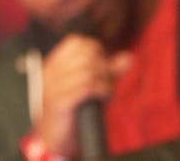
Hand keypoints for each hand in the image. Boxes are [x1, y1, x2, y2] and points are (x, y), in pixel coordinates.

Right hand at [32, 33, 132, 156]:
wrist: (53, 137)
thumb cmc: (73, 111)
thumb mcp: (89, 87)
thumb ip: (107, 71)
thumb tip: (128, 57)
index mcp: (54, 64)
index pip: (76, 42)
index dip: (95, 50)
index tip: (102, 67)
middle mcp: (51, 72)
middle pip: (85, 54)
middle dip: (103, 66)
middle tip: (106, 81)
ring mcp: (53, 86)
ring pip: (88, 70)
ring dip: (105, 81)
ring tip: (105, 92)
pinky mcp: (59, 102)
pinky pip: (86, 87)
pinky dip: (101, 90)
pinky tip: (102, 97)